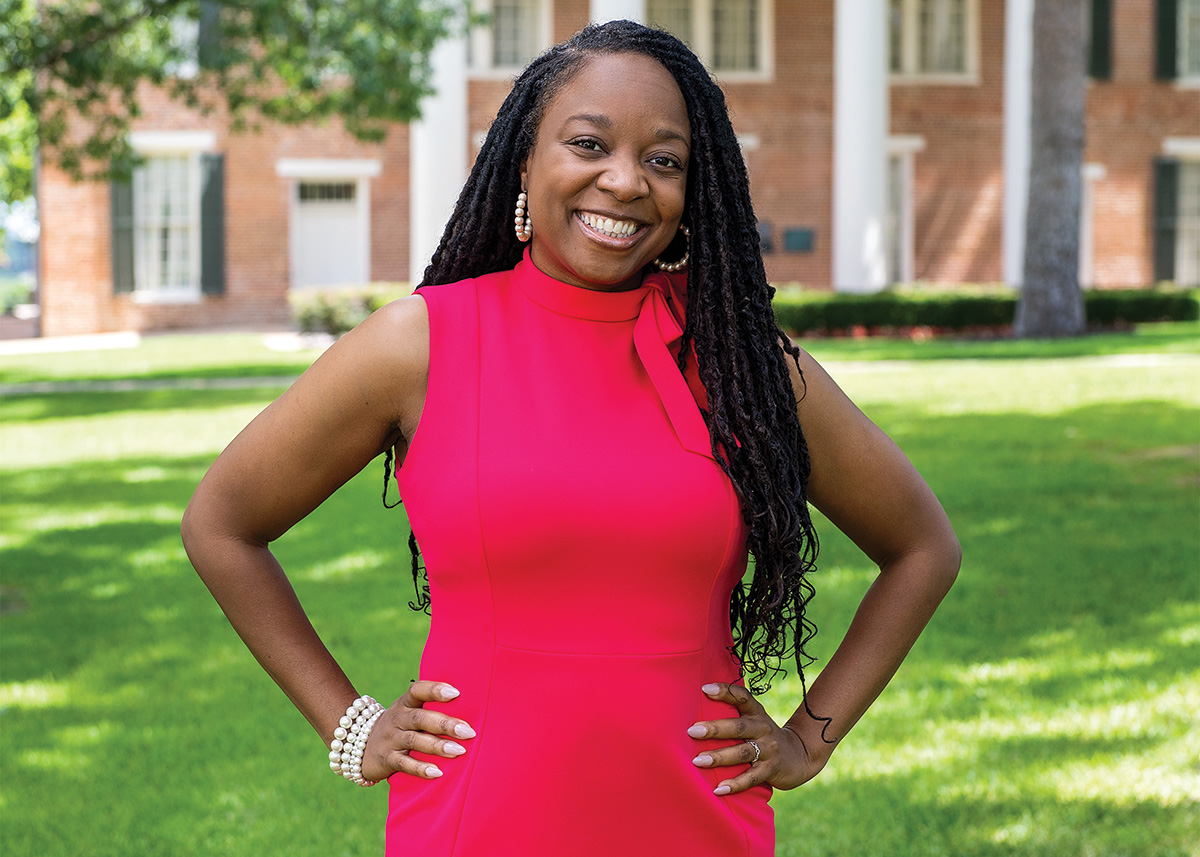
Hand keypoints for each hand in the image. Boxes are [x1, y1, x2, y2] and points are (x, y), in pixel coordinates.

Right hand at [359, 681, 476, 782]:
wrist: (359, 745)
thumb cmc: (400, 726)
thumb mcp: (409, 711)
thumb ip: (431, 708)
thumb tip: (472, 707)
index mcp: (405, 703)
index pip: (417, 690)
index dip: (435, 689)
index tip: (456, 692)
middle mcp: (397, 718)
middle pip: (420, 718)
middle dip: (445, 724)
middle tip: (469, 731)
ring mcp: (391, 739)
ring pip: (414, 740)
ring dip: (437, 746)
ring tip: (459, 751)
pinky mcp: (387, 759)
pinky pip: (404, 764)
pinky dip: (420, 768)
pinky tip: (438, 772)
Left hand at [687, 682, 829, 795]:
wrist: (799, 756)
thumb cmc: (763, 736)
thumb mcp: (754, 720)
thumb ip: (734, 714)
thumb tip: (697, 708)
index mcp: (756, 713)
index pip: (742, 697)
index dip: (725, 691)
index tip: (704, 688)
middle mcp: (763, 728)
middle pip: (738, 727)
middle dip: (715, 729)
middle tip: (693, 731)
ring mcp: (769, 749)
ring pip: (742, 752)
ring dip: (719, 757)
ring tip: (698, 760)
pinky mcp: (771, 770)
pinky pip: (751, 778)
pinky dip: (735, 784)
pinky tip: (718, 789)